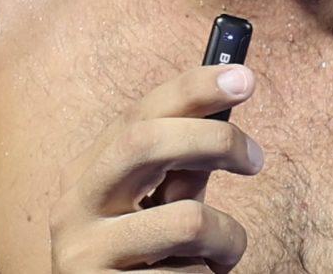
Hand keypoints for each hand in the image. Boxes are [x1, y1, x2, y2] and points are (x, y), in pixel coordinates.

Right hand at [49, 64, 263, 272]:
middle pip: (144, 143)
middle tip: (256, 158)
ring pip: (187, 220)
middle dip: (213, 140)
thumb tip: (228, 93)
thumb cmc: (150, 263)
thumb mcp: (163, 208)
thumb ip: (184, 165)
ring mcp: (83, 254)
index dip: (192, 88)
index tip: (244, 78)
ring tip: (221, 260)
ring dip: (228, 239)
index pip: (140, 113)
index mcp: (92, 173)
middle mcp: (76, 206)